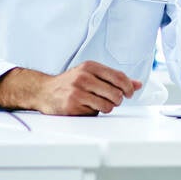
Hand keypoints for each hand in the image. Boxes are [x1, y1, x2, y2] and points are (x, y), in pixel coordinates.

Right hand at [0, 62, 142, 115]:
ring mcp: (77, 91)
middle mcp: (84, 77)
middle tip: (113, 100)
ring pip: (108, 105)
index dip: (128, 87)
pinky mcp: (72, 105)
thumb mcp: (91, 75)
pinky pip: (95, 112)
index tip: (129, 93)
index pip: (119, 76)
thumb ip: (114, 79)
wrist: (43, 91)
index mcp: (90, 66)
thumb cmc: (70, 83)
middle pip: (116, 92)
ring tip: (100, 104)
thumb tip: (137, 84)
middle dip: (118, 100)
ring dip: (108, 108)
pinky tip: (87, 107)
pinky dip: (94, 112)